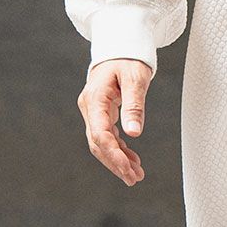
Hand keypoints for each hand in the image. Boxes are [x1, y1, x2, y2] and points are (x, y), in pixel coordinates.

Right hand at [78, 58, 151, 185]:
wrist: (120, 47)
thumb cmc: (128, 59)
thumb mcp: (136, 78)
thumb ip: (134, 105)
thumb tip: (134, 133)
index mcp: (95, 99)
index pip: (100, 133)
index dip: (113, 154)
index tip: (127, 168)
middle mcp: (90, 108)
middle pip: (98, 143)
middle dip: (115, 163)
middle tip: (134, 179)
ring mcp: (93, 111)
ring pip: (101, 143)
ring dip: (117, 160)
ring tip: (136, 175)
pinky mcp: (101, 114)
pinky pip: (107, 136)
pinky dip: (119, 150)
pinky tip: (132, 160)